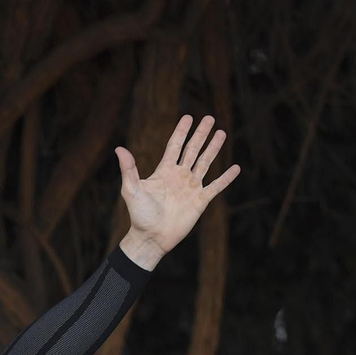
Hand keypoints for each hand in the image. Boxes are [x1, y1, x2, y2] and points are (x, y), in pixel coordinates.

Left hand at [115, 114, 240, 269]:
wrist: (151, 237)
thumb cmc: (139, 215)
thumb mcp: (132, 190)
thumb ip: (129, 169)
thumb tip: (119, 149)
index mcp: (164, 171)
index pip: (175, 146)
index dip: (181, 132)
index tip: (188, 117)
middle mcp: (179, 176)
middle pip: (192, 150)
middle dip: (201, 134)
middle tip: (209, 118)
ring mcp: (191, 187)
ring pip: (205, 163)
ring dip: (214, 148)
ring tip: (222, 133)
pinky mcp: (200, 200)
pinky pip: (216, 186)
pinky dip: (226, 178)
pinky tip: (236, 168)